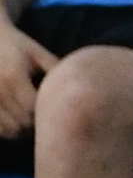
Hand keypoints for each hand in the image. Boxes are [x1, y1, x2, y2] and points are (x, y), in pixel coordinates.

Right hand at [0, 24, 53, 140]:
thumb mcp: (38, 53)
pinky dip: (9, 131)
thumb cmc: (17, 46)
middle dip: (38, 124)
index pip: (33, 108)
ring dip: (24, 130)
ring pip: (9, 130)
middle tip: (49, 116)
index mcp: (14, 77)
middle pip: (22, 122)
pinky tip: (18, 121)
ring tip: (34, 120)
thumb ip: (55, 68)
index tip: (55, 107)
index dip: (47, 113)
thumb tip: (80, 86)